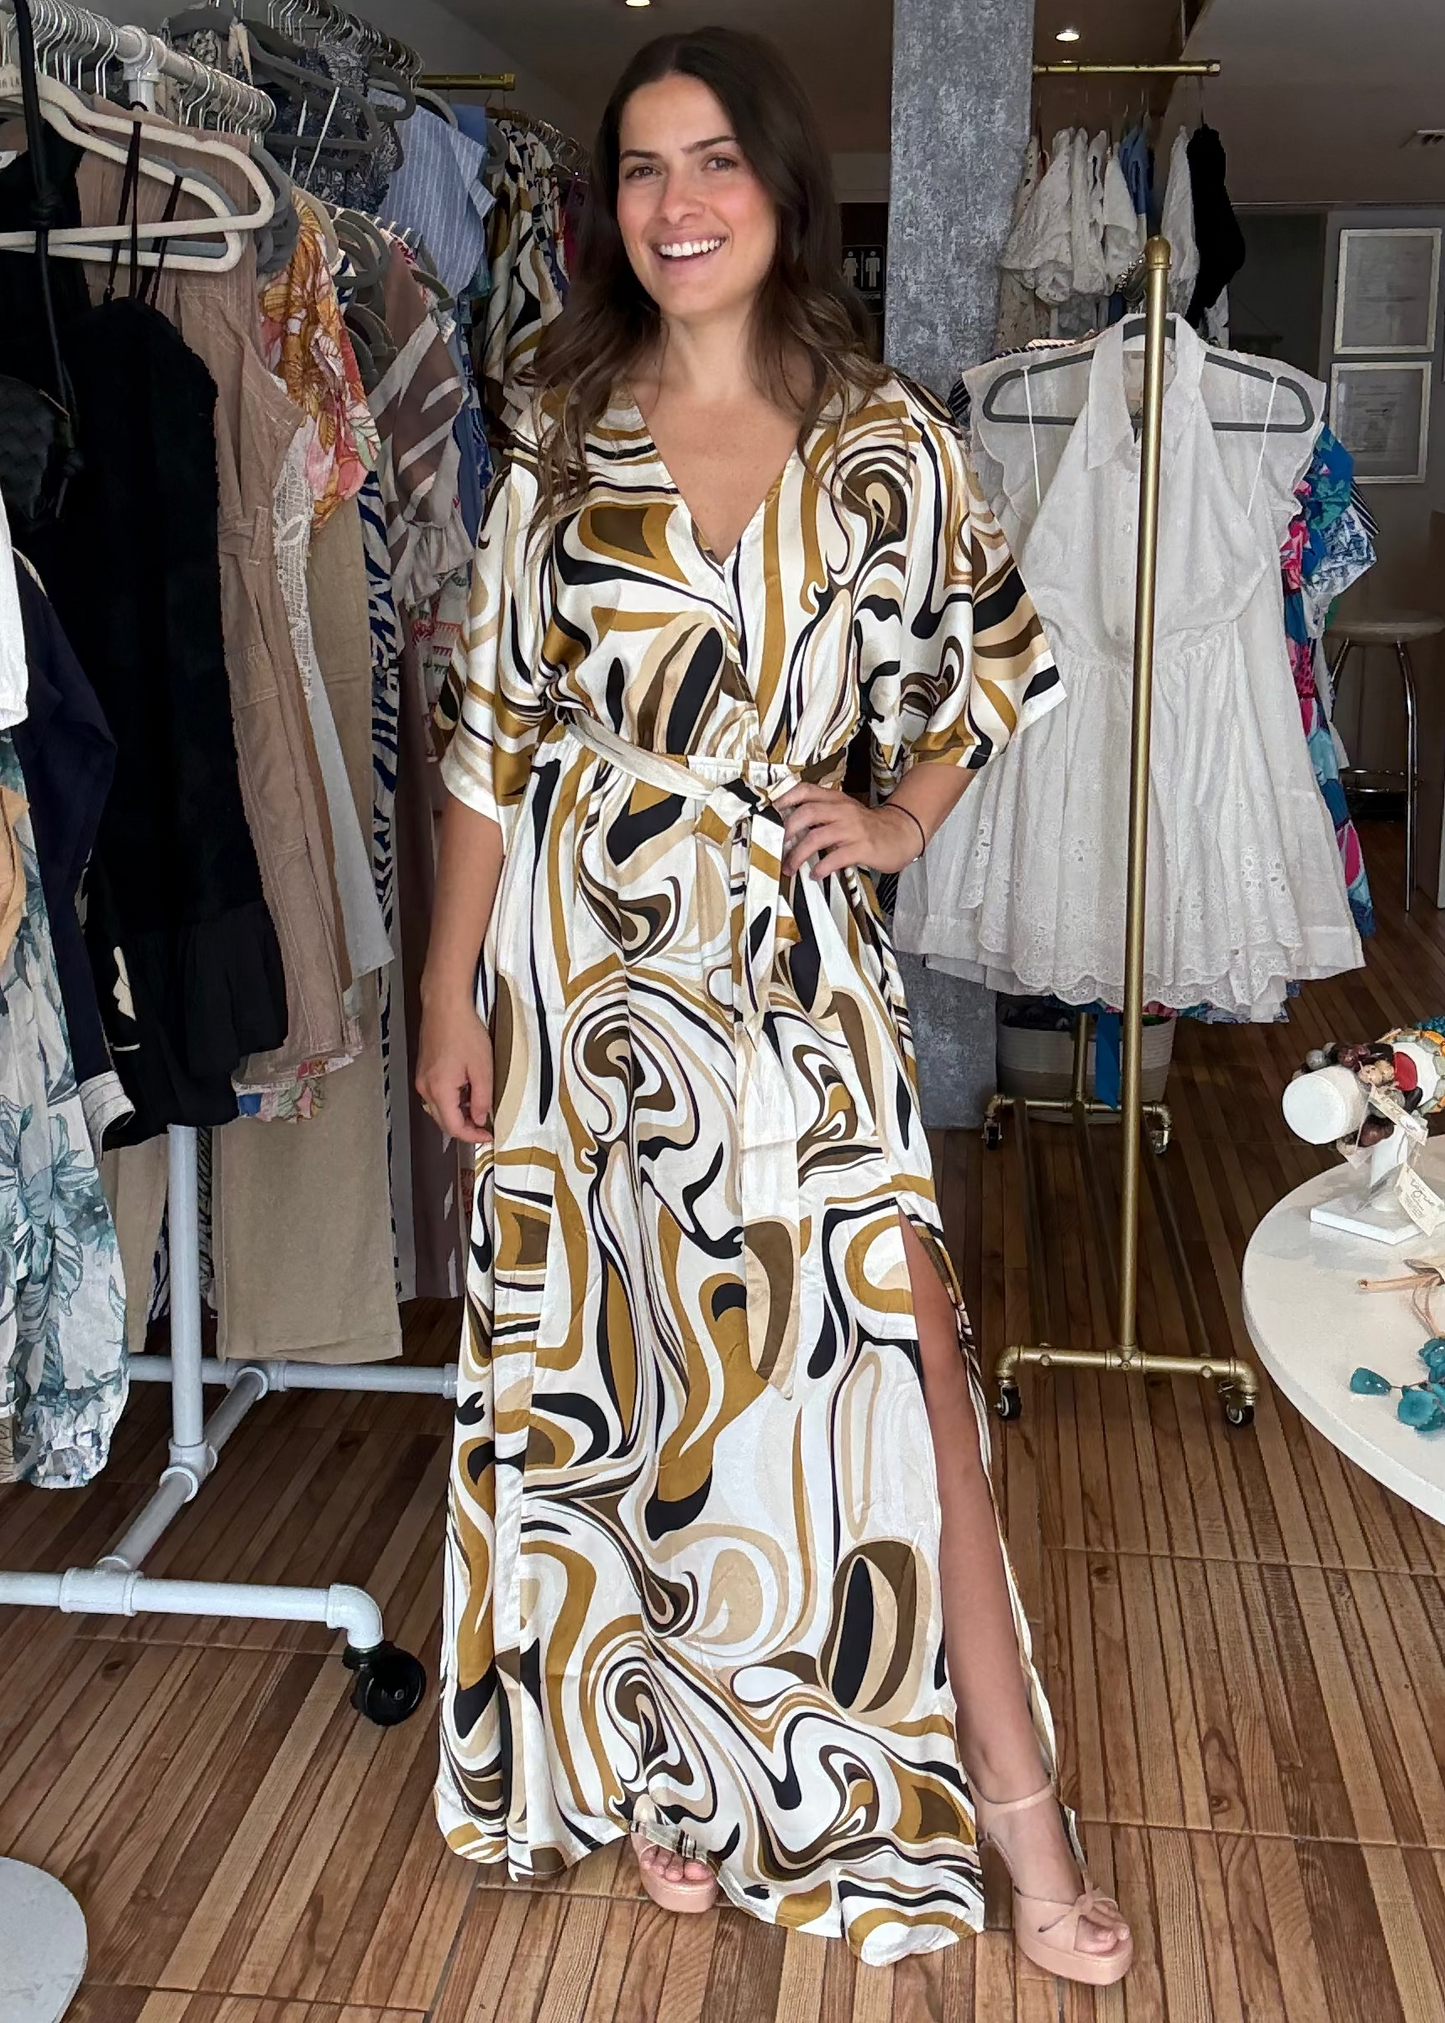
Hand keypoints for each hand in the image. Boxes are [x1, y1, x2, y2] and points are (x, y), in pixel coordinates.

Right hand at [415, 994, 493, 1144]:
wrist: (445, 1006)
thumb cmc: (464, 1031)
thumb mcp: (482, 1068)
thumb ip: (482, 1098)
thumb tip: (479, 1119)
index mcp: (439, 1090)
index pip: (454, 1127)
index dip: (472, 1136)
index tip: (488, 1135)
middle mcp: (425, 1088)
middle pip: (443, 1122)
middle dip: (465, 1128)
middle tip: (485, 1127)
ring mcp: (422, 1080)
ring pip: (438, 1110)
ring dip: (457, 1115)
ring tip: (478, 1108)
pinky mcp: (423, 1071)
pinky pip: (435, 1096)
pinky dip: (451, 1101)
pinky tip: (466, 1092)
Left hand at [774, 784, 923, 879]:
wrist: (901, 833)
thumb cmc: (867, 827)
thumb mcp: (844, 812)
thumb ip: (821, 814)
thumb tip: (788, 824)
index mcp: (835, 800)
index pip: (805, 791)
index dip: (784, 800)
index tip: (769, 813)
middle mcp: (843, 810)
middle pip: (807, 813)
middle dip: (786, 831)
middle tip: (775, 847)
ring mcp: (853, 829)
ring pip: (817, 837)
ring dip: (798, 854)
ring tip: (790, 867)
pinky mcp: (863, 847)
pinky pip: (836, 857)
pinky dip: (822, 867)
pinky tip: (816, 874)